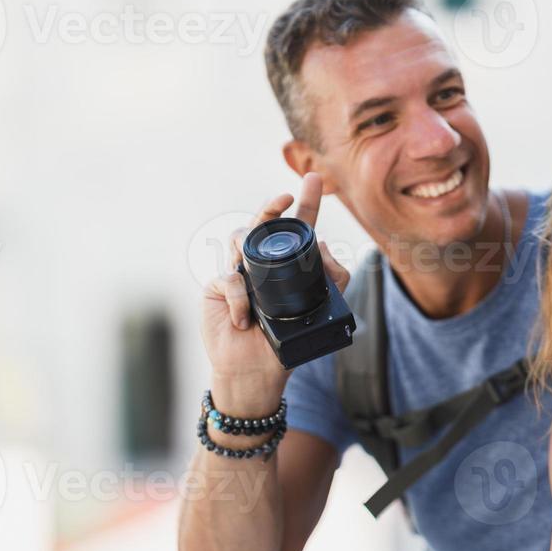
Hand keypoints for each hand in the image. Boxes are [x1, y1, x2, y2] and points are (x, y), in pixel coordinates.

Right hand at [198, 172, 349, 411]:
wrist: (256, 371)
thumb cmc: (285, 339)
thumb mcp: (321, 310)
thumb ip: (334, 279)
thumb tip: (323, 246)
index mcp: (287, 265)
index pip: (297, 228)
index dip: (306, 202)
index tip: (315, 179)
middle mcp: (261, 263)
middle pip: (261, 224)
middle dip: (272, 207)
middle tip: (285, 198)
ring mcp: (237, 272)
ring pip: (238, 239)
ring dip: (248, 249)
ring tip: (256, 275)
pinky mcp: (217, 288)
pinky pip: (228, 279)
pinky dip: (239, 299)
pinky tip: (246, 319)